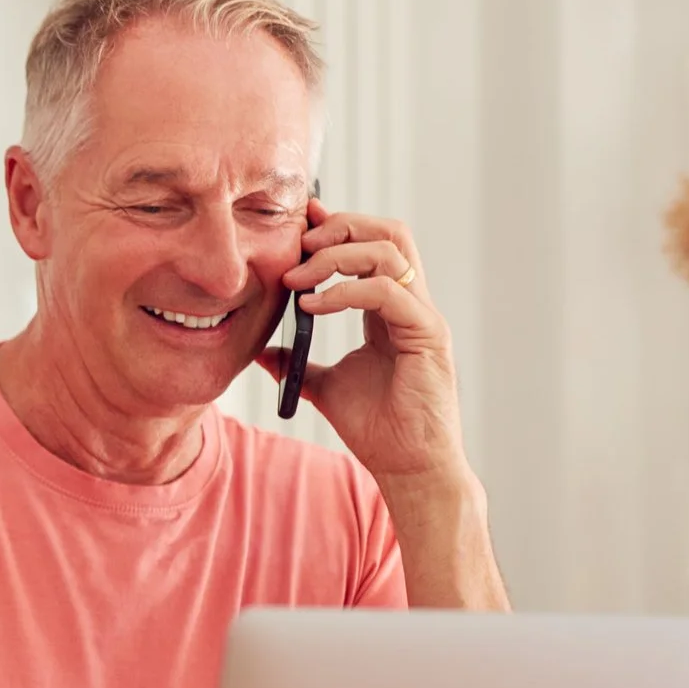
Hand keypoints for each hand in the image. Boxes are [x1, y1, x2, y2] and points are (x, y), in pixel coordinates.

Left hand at [255, 199, 464, 485]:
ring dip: (337, 255)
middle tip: (298, 243)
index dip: (337, 227)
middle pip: (388, 232)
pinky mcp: (427, 335)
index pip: (371, 246)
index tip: (300, 220)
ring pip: (390, 251)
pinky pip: (387, 292)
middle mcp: (411, 304)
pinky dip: (345, 291)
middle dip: (341, 227)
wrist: (409, 467)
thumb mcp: (325, 386)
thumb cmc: (379, 428)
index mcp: (390, 309)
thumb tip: (261, 351)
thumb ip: (297, 362)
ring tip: (297, 277)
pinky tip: (312, 307)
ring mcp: (422, 316)